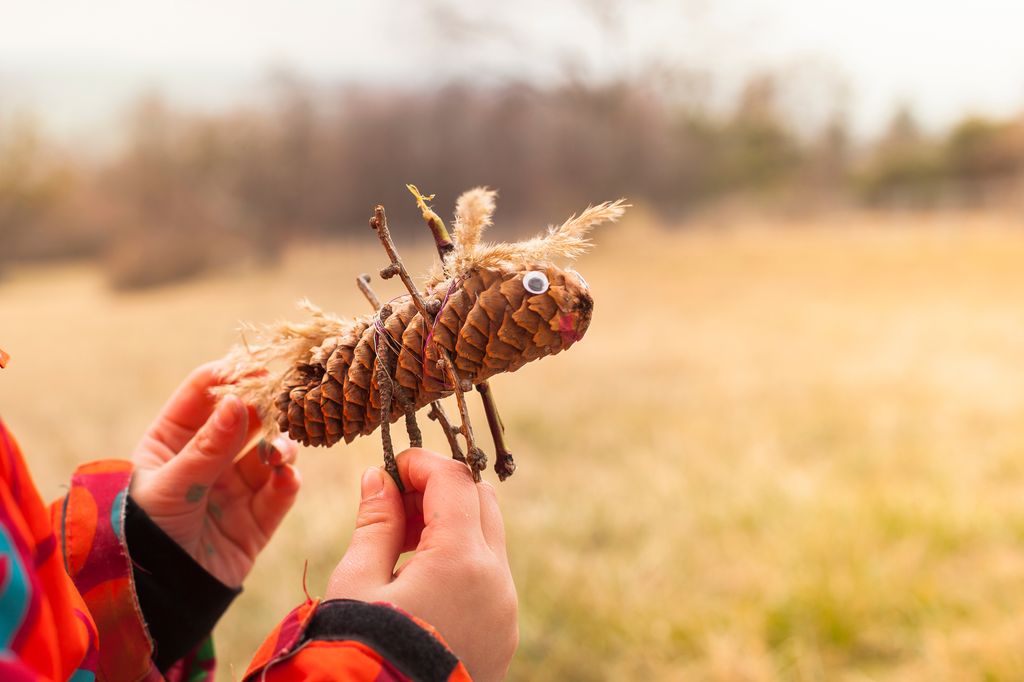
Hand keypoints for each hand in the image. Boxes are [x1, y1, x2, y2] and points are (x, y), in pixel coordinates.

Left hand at [130, 362, 300, 587]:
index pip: (203, 395)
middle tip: (287, 397)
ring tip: (282, 452)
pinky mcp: (256, 520)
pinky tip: (287, 477)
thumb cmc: (146, 533)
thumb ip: (208, 445)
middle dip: (266, 408)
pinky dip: (287, 482)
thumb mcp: (170, 484)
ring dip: (280, 447)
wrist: (154, 598)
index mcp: (172, 441)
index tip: (257, 366)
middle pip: (243, 420)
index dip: (229, 376)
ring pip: (267, 455)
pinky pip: (279, 493)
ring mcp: (232, 489)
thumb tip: (237, 400)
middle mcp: (206, 460)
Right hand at [326, 449, 517, 681]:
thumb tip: (380, 478)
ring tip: (402, 543)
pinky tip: (421, 576)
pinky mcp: (503, 635)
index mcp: (462, 562)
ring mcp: (506, 611)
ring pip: (491, 540)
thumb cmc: (360, 652)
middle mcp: (497, 582)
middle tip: (395, 503)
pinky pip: (491, 578)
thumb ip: (376, 523)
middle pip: (483, 502)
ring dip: (453, 525)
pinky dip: (463, 560)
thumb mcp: (358, 581)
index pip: (455, 480)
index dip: (421, 464)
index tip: (390, 467)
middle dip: (440, 490)